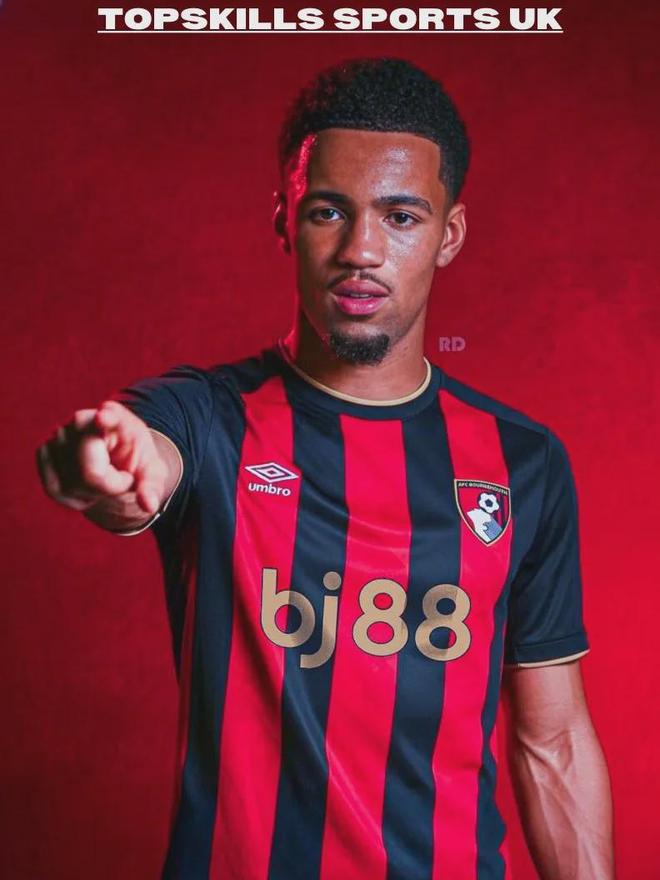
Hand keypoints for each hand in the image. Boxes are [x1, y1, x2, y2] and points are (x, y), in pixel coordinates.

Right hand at [36, 401, 167, 514]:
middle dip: (109, 485)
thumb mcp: (152, 473)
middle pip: (90, 469)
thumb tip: (149, 505)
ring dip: (92, 493)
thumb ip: (153, 487)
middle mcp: (83, 420)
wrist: (114, 461)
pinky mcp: (44, 452)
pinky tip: (87, 486)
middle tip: (123, 480)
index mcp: (116, 417)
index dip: (106, 419)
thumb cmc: (136, 463)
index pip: (109, 417)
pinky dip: (75, 497)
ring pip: (71, 483)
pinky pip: (55, 489)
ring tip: (105, 479)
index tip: (103, 417)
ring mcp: (60, 435)